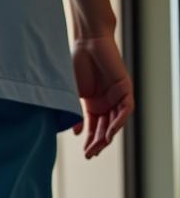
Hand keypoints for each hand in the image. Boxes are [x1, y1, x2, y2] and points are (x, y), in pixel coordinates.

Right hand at [71, 36, 133, 158]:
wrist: (85, 42)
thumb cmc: (75, 64)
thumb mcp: (72, 95)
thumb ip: (75, 113)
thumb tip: (77, 132)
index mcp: (93, 103)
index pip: (95, 127)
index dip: (91, 141)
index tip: (85, 153)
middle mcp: (106, 101)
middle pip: (106, 127)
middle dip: (99, 142)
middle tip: (90, 154)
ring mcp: (116, 94)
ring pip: (117, 121)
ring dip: (108, 135)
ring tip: (98, 147)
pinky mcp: (124, 86)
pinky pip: (126, 109)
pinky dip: (119, 121)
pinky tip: (110, 132)